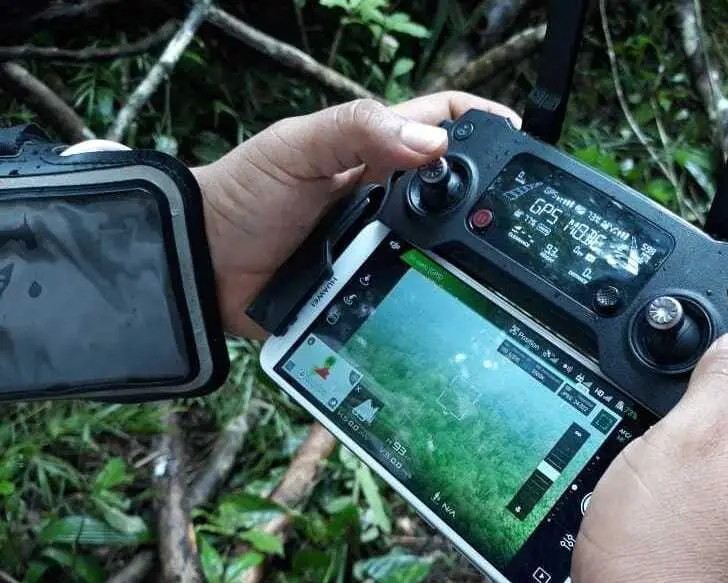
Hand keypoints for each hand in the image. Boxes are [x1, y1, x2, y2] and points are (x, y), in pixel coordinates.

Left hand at [192, 92, 520, 338]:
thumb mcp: (296, 148)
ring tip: (496, 270)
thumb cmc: (242, 195)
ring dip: (466, 256)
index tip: (517, 139)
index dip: (481, 121)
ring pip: (443, 247)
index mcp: (375, 150)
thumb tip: (432, 143)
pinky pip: (413, 293)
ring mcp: (381, 243)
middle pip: (456, 190)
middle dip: (486, 198)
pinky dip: (434, 298)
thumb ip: (356, 131)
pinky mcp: (370, 287)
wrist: (201, 266)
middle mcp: (387, 196)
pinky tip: (455, 308)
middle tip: (512, 217)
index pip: (443, 122)